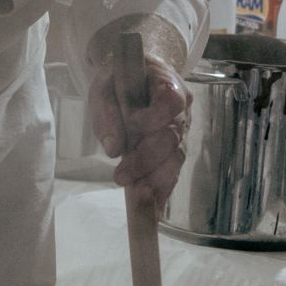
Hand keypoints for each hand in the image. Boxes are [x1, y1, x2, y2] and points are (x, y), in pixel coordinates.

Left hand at [88, 55, 190, 208]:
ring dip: (155, 178)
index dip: (154, 117)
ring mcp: (183, 130)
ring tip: (134, 194)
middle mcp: (183, 108)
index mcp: (167, 83)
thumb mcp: (102, 89)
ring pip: (177, 158)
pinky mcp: (176, 149)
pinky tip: (153, 206)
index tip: (131, 125)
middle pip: (173, 137)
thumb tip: (114, 149)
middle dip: (147, 160)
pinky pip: (174, 170)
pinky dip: (163, 189)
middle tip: (121, 177)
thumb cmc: (117, 81)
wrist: (130, 79)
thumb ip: (106, 114)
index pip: (171, 101)